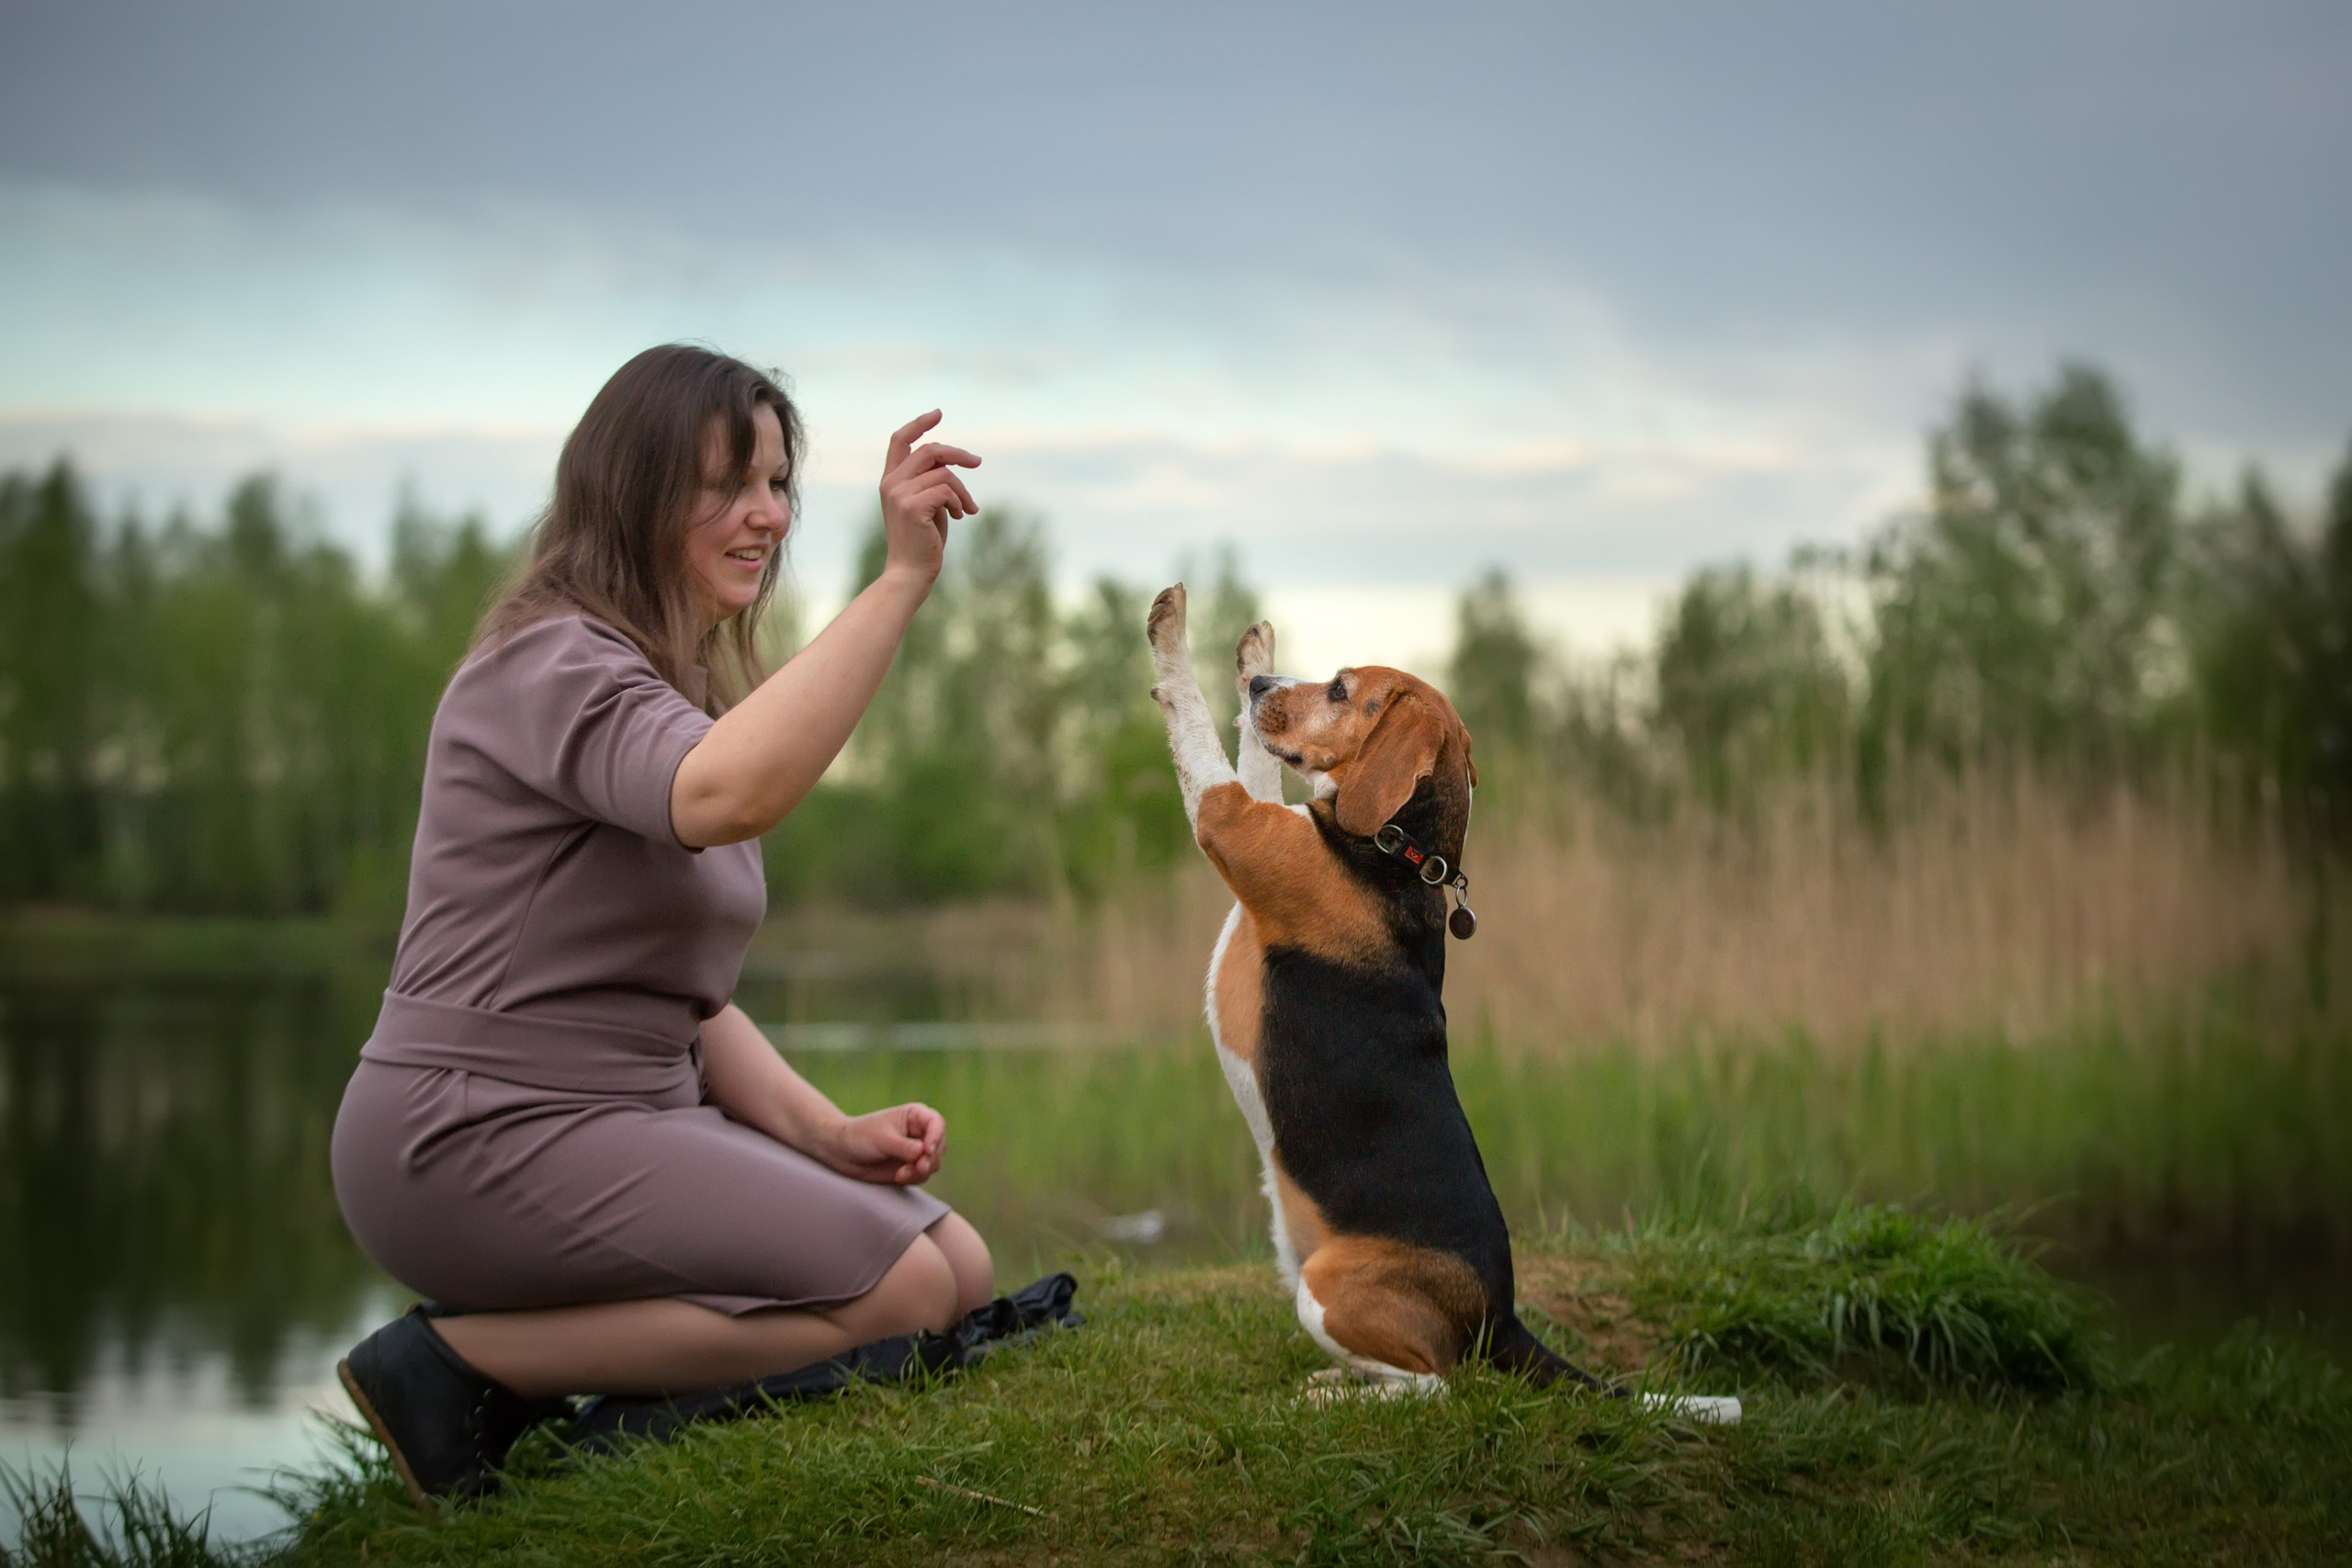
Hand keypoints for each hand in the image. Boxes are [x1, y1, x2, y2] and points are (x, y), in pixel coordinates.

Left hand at [824, 1102, 946, 1185]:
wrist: (841, 1153)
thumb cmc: (860, 1136)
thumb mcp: (882, 1139)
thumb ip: (904, 1147)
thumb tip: (924, 1152)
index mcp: (914, 1116)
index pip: (937, 1123)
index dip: (936, 1136)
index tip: (927, 1150)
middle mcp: (919, 1133)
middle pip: (940, 1146)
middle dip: (930, 1159)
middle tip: (918, 1167)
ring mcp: (915, 1151)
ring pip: (934, 1163)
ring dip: (921, 1170)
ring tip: (901, 1174)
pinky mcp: (910, 1167)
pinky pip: (923, 1175)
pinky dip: (914, 1178)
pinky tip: (898, 1177)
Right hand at [878, 412, 980, 584]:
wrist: (910, 573)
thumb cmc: (922, 542)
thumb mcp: (927, 505)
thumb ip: (932, 481)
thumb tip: (954, 463)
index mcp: (890, 480)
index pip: (899, 440)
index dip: (919, 423)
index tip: (938, 413)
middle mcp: (891, 483)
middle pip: (929, 450)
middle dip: (958, 454)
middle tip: (977, 462)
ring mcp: (899, 494)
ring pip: (944, 473)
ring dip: (962, 491)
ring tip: (966, 510)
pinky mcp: (912, 506)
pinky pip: (947, 490)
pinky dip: (959, 502)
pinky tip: (958, 517)